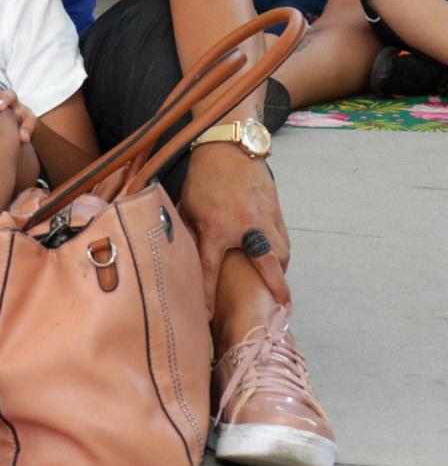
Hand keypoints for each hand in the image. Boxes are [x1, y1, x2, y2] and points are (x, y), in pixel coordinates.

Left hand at [174, 143, 292, 316]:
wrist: (230, 148)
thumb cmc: (203, 179)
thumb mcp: (187, 206)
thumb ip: (188, 232)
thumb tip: (181, 257)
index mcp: (215, 227)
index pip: (209, 269)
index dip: (207, 295)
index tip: (208, 317)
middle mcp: (244, 226)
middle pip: (264, 265)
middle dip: (274, 290)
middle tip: (281, 311)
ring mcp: (264, 218)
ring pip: (281, 253)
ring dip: (281, 273)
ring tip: (280, 292)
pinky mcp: (276, 211)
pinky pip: (284, 239)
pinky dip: (283, 254)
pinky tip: (279, 264)